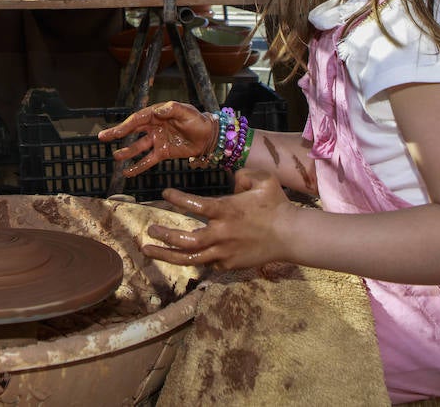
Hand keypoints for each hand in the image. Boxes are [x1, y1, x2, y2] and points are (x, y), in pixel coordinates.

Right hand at [96, 100, 213, 176]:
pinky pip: (148, 160)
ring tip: (115, 157)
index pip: (137, 119)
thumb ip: (172, 109)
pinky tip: (127, 172)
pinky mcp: (163, 153)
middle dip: (117, 134)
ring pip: (138, 147)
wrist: (209, 136)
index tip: (114, 132)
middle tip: (102, 137)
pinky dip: (138, 166)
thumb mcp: (186, 112)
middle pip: (132, 131)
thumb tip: (158, 111)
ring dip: (127, 152)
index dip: (125, 125)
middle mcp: (154, 127)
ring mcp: (157, 140)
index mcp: (157, 114)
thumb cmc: (198, 121)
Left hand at [140, 169, 291, 270]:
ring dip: (166, 255)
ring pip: (190, 258)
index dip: (178, 199)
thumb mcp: (263, 180)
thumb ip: (243, 174)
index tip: (165, 194)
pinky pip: (205, 263)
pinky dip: (192, 259)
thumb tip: (232, 178)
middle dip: (164, 237)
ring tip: (147, 250)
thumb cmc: (276, 205)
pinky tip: (180, 254)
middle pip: (186, 240)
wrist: (291, 236)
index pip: (196, 205)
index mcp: (227, 211)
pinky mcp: (228, 265)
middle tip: (150, 231)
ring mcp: (224, 253)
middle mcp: (222, 234)